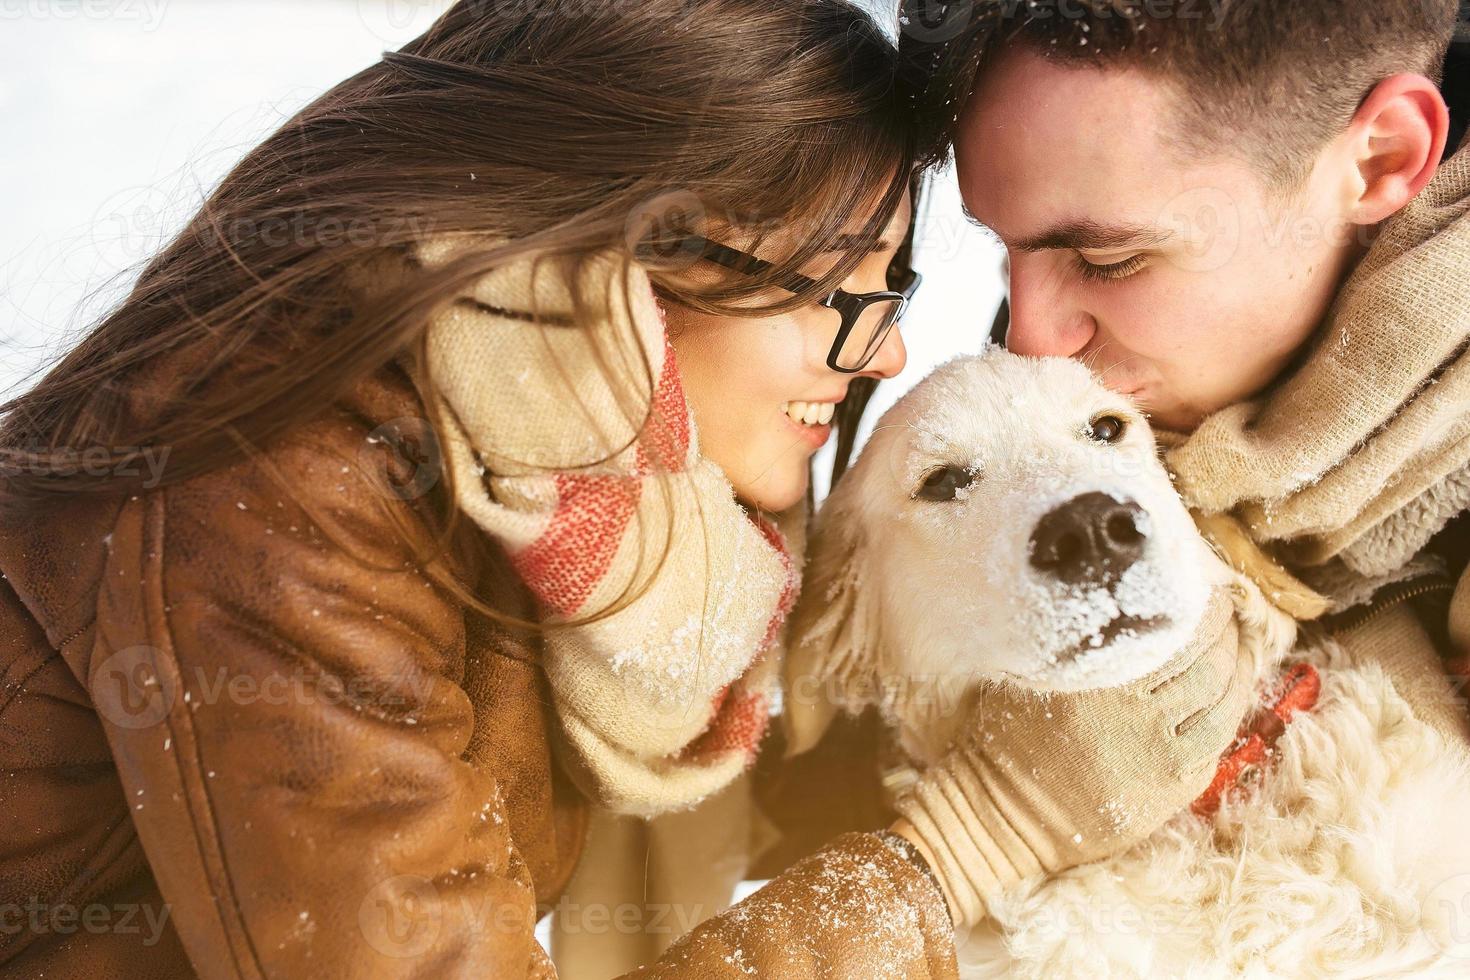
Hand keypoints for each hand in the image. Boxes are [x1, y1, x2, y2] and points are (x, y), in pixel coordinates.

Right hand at [892, 588, 1251, 924]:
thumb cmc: (1008, 737)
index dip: (1199, 608)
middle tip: (1228, 610)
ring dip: (1239, 666)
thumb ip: (1068, 643)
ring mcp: (1160, 759)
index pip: (1170, 635)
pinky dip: (1234, 706)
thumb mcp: (1027, 677)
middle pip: (1206, 664)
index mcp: (1095, 687)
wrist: (1007, 814)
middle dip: (1226, 631)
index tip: (1206, 589)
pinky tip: (1233, 688)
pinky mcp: (1175, 789)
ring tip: (1238, 644)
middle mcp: (1133, 721)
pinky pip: (1220, 739)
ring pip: (1223, 701)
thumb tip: (1116, 598)